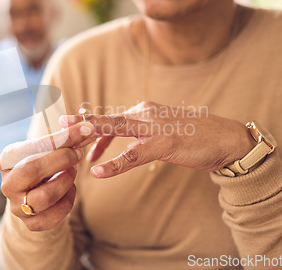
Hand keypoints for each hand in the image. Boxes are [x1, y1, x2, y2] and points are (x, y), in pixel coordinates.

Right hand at [0, 121, 94, 230]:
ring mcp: (17, 208)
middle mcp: (7, 185)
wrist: (31, 194)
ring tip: (72, 171)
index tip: (84, 130)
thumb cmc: (40, 165)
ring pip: (46, 196)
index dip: (61, 139)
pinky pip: (56, 213)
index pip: (34, 146)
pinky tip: (69, 188)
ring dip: (66, 181)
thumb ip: (63, 139)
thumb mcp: (45, 149)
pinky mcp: (32, 224)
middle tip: (77, 153)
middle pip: (32, 171)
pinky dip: (69, 198)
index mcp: (7, 161)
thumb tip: (87, 129)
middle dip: (61, 160)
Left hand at [60, 102, 256, 177]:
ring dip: (90, 138)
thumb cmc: (190, 137)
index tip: (67, 137)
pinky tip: (96, 170)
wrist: (224, 139)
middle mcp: (144, 113)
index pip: (107, 118)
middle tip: (57, 131)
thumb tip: (115, 144)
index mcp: (141, 111)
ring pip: (115, 129)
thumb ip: (136, 135)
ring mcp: (154, 126)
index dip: (85, 127)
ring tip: (70, 149)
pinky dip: (113, 163)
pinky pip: (133, 154)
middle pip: (105, 120)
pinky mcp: (165, 141)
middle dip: (80, 126)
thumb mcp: (158, 132)